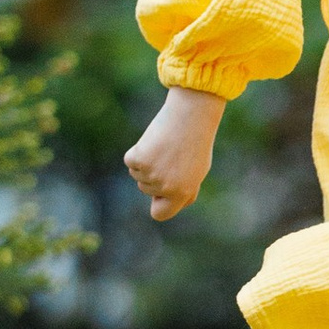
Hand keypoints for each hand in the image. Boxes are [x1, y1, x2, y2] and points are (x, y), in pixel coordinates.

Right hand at [125, 87, 224, 220]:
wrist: (192, 114)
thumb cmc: (196, 140)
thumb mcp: (197, 170)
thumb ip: (183, 189)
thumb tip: (166, 202)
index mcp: (183, 193)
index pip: (161, 213)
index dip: (157, 204)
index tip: (158, 194)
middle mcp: (167, 188)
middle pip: (146, 189)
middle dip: (154, 174)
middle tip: (171, 154)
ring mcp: (152, 174)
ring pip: (137, 174)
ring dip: (147, 160)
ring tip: (165, 146)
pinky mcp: (139, 159)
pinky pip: (130, 160)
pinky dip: (137, 150)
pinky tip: (154, 140)